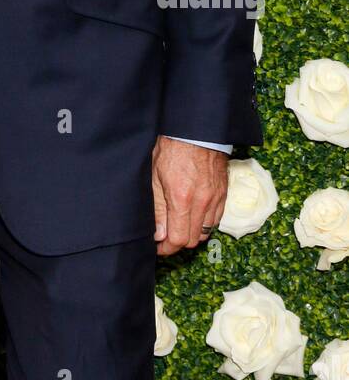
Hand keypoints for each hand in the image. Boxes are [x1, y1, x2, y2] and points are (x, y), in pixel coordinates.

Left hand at [151, 135, 227, 257]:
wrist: (195, 130)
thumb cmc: (172, 149)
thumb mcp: (155, 176)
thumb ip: (158, 208)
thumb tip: (158, 235)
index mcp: (182, 199)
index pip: (178, 240)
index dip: (166, 248)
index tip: (158, 247)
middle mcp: (202, 203)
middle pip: (193, 240)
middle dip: (178, 243)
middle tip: (165, 236)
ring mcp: (215, 199)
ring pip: (206, 232)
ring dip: (192, 234)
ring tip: (179, 225)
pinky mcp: (223, 194)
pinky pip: (216, 220)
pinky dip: (204, 223)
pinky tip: (193, 214)